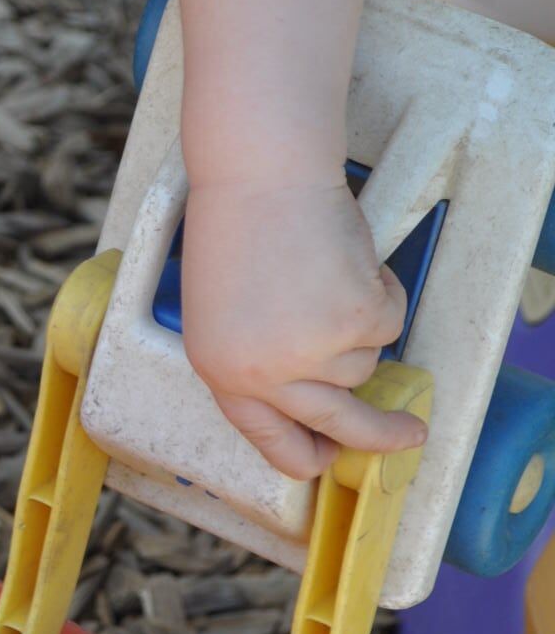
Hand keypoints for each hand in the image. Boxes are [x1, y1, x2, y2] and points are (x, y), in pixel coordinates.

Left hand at [179, 178, 427, 479]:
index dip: (306, 454)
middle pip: (339, 424)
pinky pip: (389, 322)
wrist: (260, 173)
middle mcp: (265, 374)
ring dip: (359, 324)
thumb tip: (315, 395)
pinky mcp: (356, 320)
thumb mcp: (224, 310)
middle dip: (382, 435)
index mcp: (222, 373)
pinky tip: (346, 257)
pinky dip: (381, 290)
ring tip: (325, 273)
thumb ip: (258, 358)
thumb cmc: (238, 225)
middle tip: (411, 435)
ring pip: (365, 362)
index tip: (333, 460)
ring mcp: (313, 352)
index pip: (270, 440)